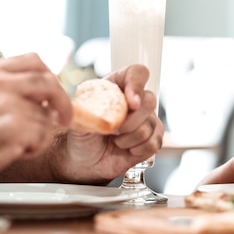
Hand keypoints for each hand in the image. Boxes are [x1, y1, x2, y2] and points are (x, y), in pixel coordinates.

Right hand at [0, 54, 71, 180]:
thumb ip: (7, 87)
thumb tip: (43, 92)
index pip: (34, 61)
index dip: (51, 77)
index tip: (56, 92)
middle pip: (50, 83)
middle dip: (63, 102)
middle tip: (65, 119)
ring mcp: (6, 103)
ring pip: (48, 115)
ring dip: (42, 133)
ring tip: (19, 142)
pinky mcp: (13, 125)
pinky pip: (43, 135)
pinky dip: (36, 147)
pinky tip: (16, 151)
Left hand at [54, 64, 163, 183]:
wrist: (84, 161)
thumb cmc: (82, 136)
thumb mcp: (79, 120)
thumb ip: (88, 112)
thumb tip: (94, 111)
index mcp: (118, 87)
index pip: (137, 73)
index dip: (137, 84)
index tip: (131, 102)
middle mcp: (135, 101)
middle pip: (149, 100)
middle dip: (130, 121)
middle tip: (113, 131)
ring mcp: (147, 119)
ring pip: (150, 125)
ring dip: (129, 139)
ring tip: (115, 141)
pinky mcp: (153, 138)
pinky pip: (154, 142)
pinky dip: (137, 149)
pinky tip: (125, 149)